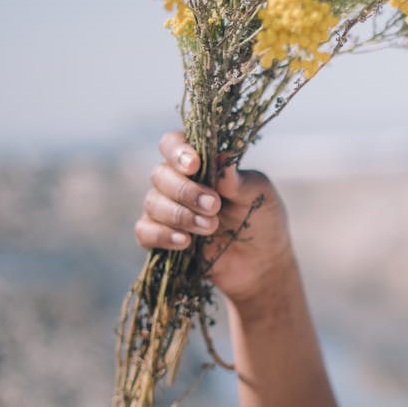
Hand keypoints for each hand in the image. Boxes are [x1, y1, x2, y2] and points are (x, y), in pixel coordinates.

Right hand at [134, 131, 293, 304]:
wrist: (262, 262)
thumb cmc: (262, 219)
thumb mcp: (259, 195)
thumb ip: (239, 179)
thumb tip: (222, 158)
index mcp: (200, 163)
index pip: (172, 144)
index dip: (177, 150)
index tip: (195, 165)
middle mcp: (178, 182)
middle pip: (160, 175)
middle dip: (186, 191)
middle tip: (214, 206)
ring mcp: (167, 209)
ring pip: (152, 203)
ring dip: (181, 215)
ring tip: (211, 227)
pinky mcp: (161, 237)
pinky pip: (144, 231)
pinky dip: (162, 235)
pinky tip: (185, 241)